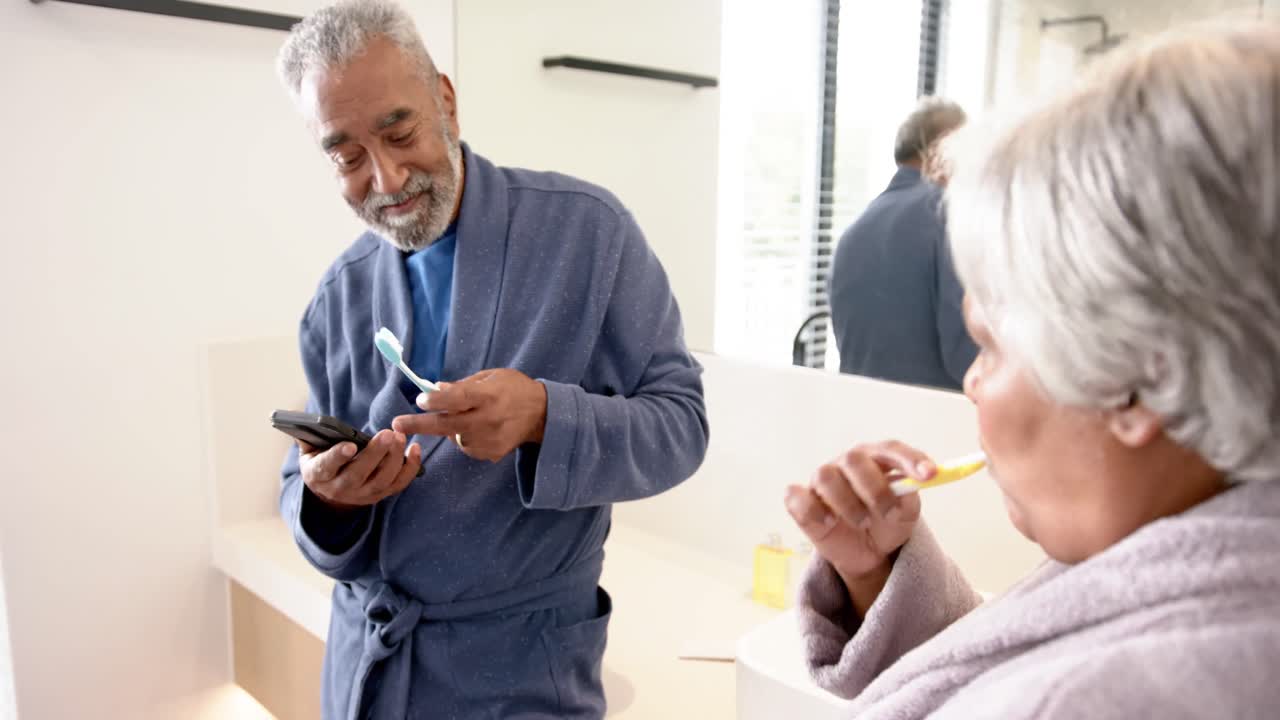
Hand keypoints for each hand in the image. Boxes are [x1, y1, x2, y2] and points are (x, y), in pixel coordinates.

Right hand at [299, 430, 421, 510]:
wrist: (330, 490)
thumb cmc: (321, 460)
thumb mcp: (309, 450)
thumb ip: (308, 434)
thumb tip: (298, 416)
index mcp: (319, 475)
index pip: (327, 466)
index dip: (338, 457)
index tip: (350, 446)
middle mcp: (340, 488)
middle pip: (359, 474)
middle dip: (375, 454)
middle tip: (388, 434)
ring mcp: (362, 495)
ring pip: (381, 481)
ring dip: (394, 459)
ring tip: (400, 437)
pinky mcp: (380, 495)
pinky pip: (398, 484)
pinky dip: (410, 468)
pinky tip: (415, 448)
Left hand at [391, 368, 547, 462]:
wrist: (543, 414)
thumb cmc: (513, 388)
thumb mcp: (491, 377)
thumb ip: (463, 385)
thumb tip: (435, 389)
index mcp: (488, 395)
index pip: (458, 399)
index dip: (437, 400)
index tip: (420, 400)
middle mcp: (488, 419)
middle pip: (447, 424)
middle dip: (419, 424)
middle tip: (396, 424)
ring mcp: (490, 439)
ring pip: (455, 437)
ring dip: (451, 428)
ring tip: (469, 416)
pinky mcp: (492, 453)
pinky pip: (467, 447)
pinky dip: (465, 437)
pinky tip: (479, 428)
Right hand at [785, 441, 932, 610]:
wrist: (867, 552)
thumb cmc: (887, 523)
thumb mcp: (906, 513)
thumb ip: (909, 497)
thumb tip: (912, 483)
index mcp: (876, 459)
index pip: (890, 449)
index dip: (909, 458)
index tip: (930, 475)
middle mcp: (846, 464)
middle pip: (854, 460)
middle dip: (875, 489)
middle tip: (888, 513)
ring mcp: (821, 481)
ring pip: (825, 477)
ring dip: (848, 504)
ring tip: (862, 523)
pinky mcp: (801, 501)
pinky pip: (798, 498)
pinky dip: (814, 511)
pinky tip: (830, 523)